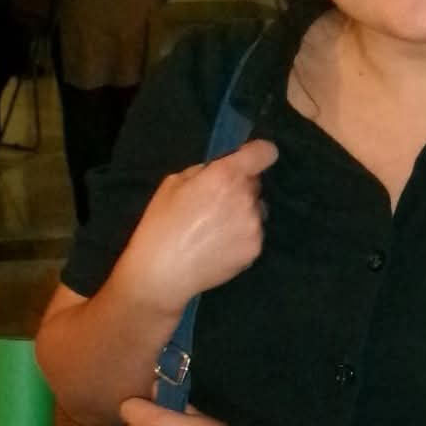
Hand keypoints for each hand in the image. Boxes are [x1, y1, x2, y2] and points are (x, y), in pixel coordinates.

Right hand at [118, 137, 277, 316]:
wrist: (162, 273)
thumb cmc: (161, 225)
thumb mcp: (173, 183)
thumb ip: (205, 171)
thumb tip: (222, 170)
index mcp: (226, 175)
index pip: (264, 152)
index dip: (259, 154)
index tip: (248, 161)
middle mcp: (246, 197)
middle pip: (255, 184)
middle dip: (239, 188)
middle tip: (214, 205)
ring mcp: (254, 226)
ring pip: (255, 210)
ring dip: (242, 213)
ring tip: (216, 230)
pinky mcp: (255, 249)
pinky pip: (253, 234)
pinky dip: (241, 237)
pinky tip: (219, 246)